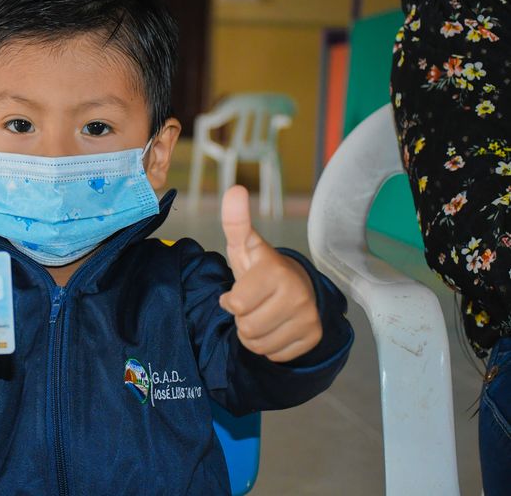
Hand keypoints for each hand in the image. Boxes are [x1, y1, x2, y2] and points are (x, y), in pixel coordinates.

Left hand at [218, 185, 321, 362]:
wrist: (297, 285)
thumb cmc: (262, 268)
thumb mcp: (245, 246)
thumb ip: (236, 221)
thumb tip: (234, 190)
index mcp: (275, 271)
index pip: (236, 305)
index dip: (232, 301)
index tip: (240, 291)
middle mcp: (297, 295)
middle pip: (247, 327)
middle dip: (242, 319)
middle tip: (252, 305)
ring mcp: (308, 317)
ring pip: (259, 345)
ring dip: (253, 335)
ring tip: (262, 315)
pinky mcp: (313, 336)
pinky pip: (275, 355)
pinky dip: (270, 346)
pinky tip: (276, 327)